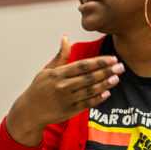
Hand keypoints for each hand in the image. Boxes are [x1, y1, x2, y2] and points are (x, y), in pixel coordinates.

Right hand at [6, 36, 123, 145]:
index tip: (112, 58)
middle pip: (89, 78)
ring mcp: (67, 99)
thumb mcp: (47, 70)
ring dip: (105, 84)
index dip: (99, 62)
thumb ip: (60, 56)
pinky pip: (87, 104)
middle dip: (106, 72)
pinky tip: (107, 93)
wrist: (30, 111)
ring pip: (90, 90)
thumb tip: (66, 38)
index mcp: (58, 74)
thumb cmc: (39, 88)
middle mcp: (63, 86)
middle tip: (120, 67)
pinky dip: (98, 98)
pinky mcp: (70, 111)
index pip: (82, 66)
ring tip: (116, 78)